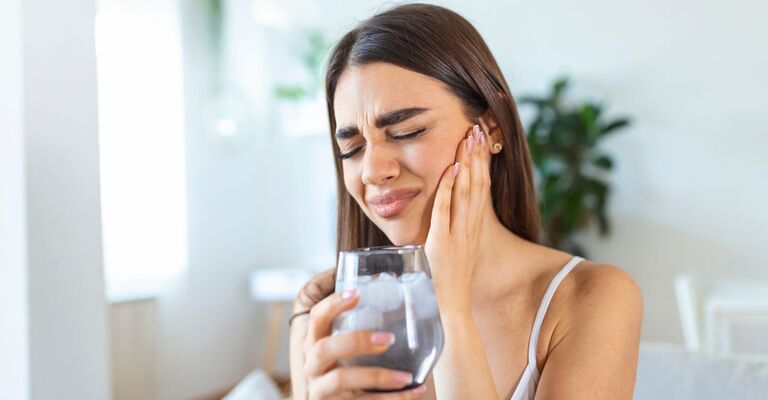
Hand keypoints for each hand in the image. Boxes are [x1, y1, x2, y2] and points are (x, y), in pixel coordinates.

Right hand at [302, 288, 427, 398]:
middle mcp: (313, 368)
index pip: (316, 319)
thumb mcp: (349, 355)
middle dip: (355, 341)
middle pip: (323, 349)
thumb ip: (364, 336)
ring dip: (377, 376)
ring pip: (340, 380)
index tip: (357, 293)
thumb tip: (404, 306)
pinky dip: (394, 399)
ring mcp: (321, 391)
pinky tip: (416, 391)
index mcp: (316, 346)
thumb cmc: (352, 376)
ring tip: (407, 377)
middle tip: (388, 339)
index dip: (332, 305)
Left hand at [424, 124, 492, 313]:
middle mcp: (470, 228)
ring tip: (469, 138)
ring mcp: (458, 235)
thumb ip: (449, 232)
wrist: (451, 309)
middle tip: (478, 129)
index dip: (482, 164)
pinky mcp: (443, 243)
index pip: (481, 189)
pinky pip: (445, 211)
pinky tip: (450, 169)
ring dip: (467, 164)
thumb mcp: (455, 251)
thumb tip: (441, 216)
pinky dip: (448, 189)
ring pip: (466, 192)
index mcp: (474, 228)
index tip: (482, 141)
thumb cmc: (448, 282)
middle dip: (477, 156)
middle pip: (478, 185)